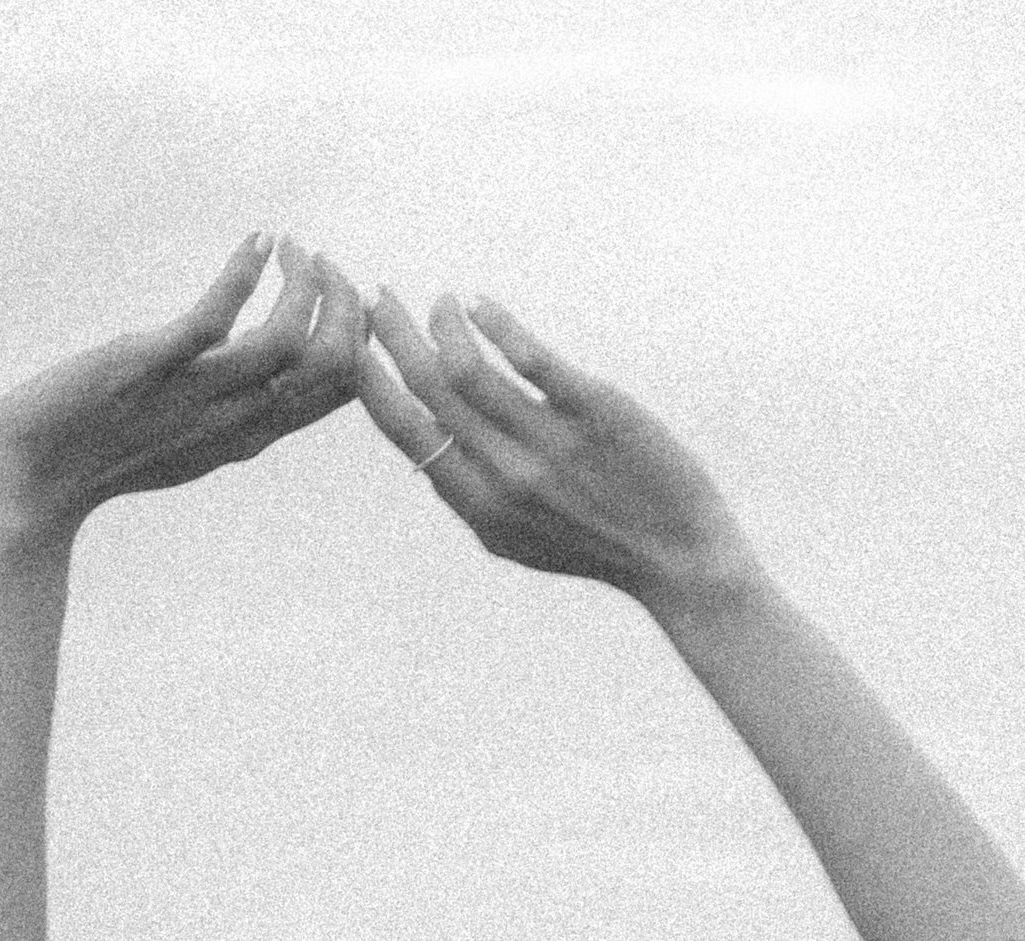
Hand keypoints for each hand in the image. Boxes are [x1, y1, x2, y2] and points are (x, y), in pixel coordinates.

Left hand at [0, 234, 366, 538]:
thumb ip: (227, 411)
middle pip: (329, 370)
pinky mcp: (152, 366)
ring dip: (302, 287)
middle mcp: (233, 421)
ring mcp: (195, 395)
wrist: (34, 476)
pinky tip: (259, 241)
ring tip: (294, 249)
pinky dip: (243, 273)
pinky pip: (214, 318)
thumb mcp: (185, 439)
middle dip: (343, 309)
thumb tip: (256, 379)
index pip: (335, 394)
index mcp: (247, 437)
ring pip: (286, 344)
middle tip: (326, 266)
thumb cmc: (101, 453)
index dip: (361, 345)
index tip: (352, 303)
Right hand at [357, 289, 756, 614]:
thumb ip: (470, 494)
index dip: (369, 381)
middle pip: (428, 387)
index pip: (405, 432)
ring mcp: (547, 443)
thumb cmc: (594, 545)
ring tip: (439, 301)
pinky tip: (478, 304)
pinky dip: (495, 322)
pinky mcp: (592, 411)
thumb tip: (424, 449)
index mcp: (479, 506)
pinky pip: (529, 355)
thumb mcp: (517, 538)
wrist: (675, 558)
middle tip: (377, 297)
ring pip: (469, 366)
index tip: (350, 344)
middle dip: (392, 334)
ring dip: (441, 321)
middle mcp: (505, 475)